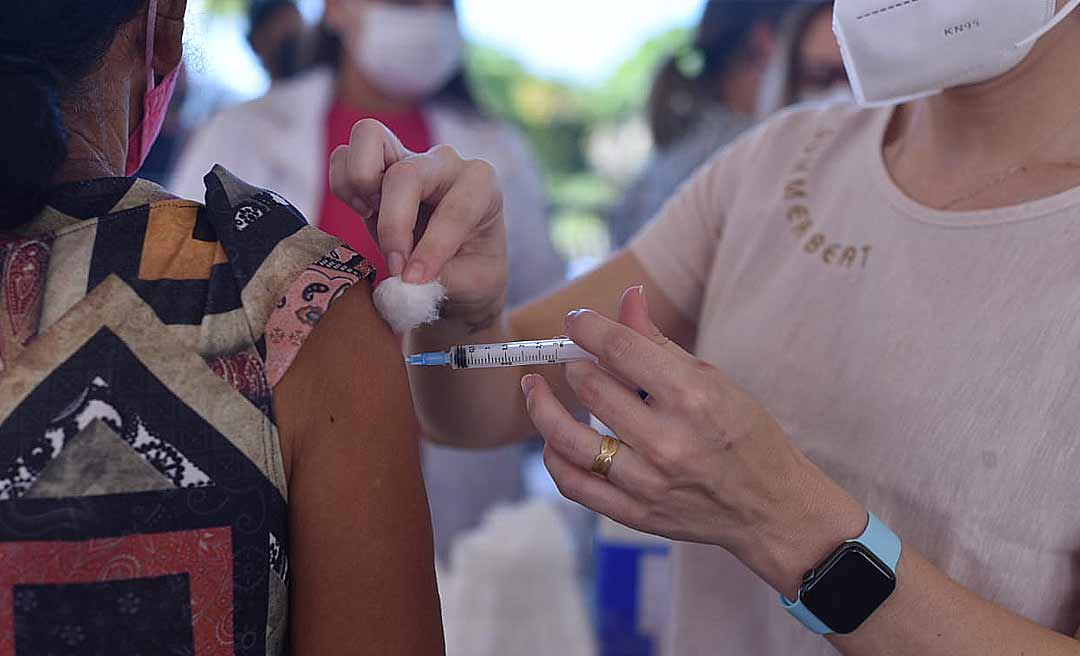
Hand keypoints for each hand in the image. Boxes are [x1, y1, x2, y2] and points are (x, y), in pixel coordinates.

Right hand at [329, 119, 507, 325]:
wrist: (460, 267)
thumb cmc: (472, 271)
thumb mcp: (473, 284)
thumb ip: (440, 282)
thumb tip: (401, 284)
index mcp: (482, 185)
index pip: (455, 209)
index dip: (432, 248)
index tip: (415, 280)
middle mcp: (445, 163)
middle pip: (405, 174)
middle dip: (393, 224)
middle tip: (394, 265)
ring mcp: (409, 157)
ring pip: (369, 137)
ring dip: (360, 182)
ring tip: (371, 216)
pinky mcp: (377, 165)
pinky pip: (344, 156)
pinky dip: (343, 185)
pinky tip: (364, 211)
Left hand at [520, 286, 865, 594]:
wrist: (770, 507)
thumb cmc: (744, 434)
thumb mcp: (713, 380)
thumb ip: (659, 342)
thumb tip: (627, 296)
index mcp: (693, 398)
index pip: (621, 349)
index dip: (588, 327)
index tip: (576, 320)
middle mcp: (668, 442)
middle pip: (591, 388)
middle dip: (571, 362)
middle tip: (569, 354)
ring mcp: (648, 483)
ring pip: (569, 439)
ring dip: (542, 406)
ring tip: (534, 386)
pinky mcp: (634, 513)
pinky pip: (573, 484)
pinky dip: (553, 456)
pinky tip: (551, 437)